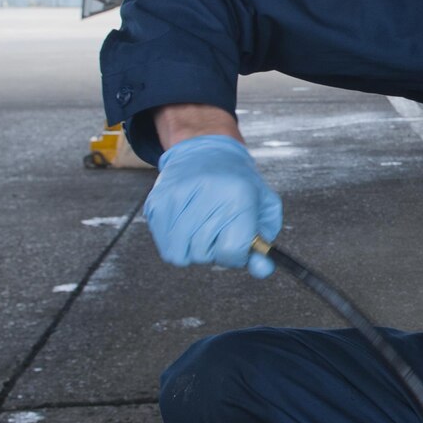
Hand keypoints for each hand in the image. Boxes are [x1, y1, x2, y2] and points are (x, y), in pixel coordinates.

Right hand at [144, 135, 282, 278]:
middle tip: (217, 230)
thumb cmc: (239, 185)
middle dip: (214, 250)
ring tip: (201, 228)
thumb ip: (265, 245)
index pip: (232, 250)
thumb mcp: (264, 210)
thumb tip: (262, 270)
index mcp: (238, 195)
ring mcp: (177, 196)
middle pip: (204, 254)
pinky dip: (177, 243)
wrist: (206, 152)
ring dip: (193, 249)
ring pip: (181, 254)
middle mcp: (206, 193)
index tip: (237, 242)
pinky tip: (186, 224)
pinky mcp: (157, 201)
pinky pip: (165, 246)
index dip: (236, 255)